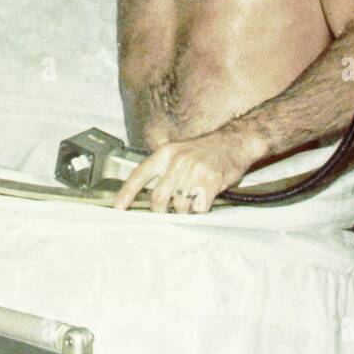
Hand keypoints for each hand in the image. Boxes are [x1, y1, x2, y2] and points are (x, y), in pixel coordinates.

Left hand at [111, 128, 266, 212]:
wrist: (235, 141)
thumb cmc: (207, 149)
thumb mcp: (180, 151)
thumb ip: (164, 169)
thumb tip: (151, 195)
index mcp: (166, 153)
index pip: (140, 174)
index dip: (126, 193)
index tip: (118, 208)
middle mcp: (177, 161)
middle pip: (158, 198)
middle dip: (161, 211)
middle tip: (168, 212)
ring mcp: (194, 172)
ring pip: (179, 205)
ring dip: (185, 209)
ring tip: (193, 198)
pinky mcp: (210, 182)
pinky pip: (199, 207)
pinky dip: (201, 209)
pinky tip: (206, 198)